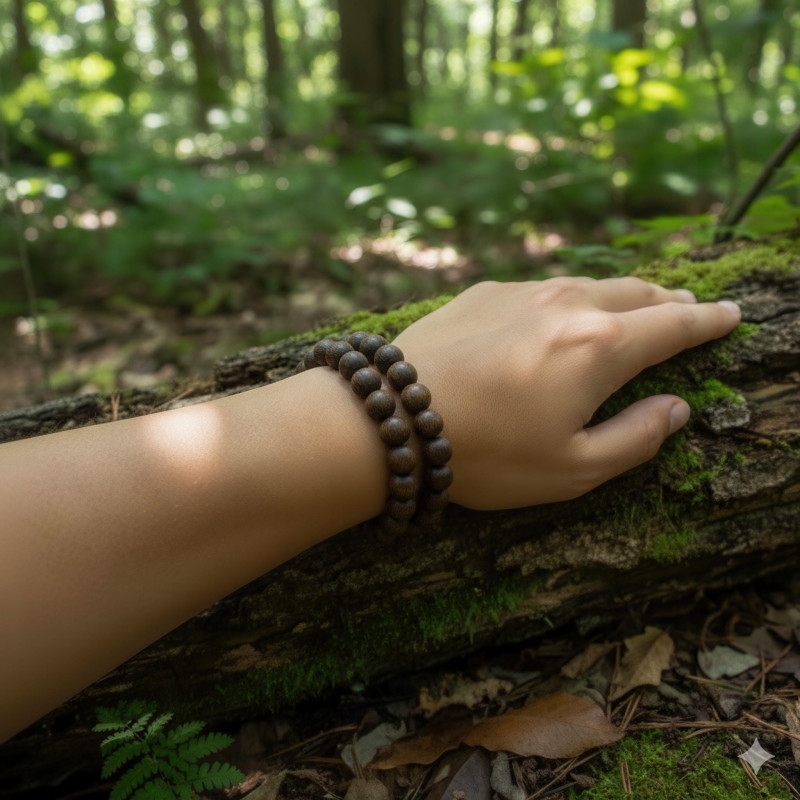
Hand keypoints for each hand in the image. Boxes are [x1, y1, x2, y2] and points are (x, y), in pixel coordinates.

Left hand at [392, 277, 740, 509]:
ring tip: (634, 304)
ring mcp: (520, 292)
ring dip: (619, 295)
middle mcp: (566, 304)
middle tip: (688, 306)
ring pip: (589, 284)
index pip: (674, 325)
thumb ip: (635, 438)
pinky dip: (567, 298)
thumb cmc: (484, 453)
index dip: (708, 320)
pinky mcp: (481, 292)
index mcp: (600, 346)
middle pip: (636, 293)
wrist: (391, 415)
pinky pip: (541, 289)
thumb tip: (676, 409)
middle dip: (669, 301)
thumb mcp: (571, 469)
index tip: (731, 314)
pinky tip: (559, 314)